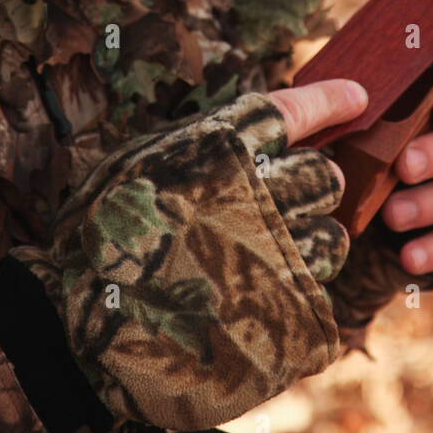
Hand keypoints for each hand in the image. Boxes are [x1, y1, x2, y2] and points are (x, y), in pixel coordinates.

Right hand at [6, 81, 367, 431]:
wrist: (75, 334)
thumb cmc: (97, 242)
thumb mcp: (137, 166)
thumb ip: (198, 149)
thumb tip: (248, 139)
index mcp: (218, 149)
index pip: (297, 111)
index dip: (331, 102)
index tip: (356, 97)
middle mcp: (257, 194)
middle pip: (327, 176)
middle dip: (315, 187)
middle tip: (285, 205)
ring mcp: (277, 258)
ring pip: (333, 239)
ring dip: (311, 246)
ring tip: (268, 261)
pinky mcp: (290, 318)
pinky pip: (318, 299)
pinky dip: (295, 303)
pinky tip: (256, 311)